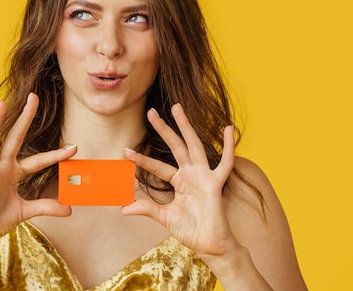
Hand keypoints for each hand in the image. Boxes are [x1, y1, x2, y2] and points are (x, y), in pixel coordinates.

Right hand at [0, 93, 75, 249]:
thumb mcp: (26, 212)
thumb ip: (46, 207)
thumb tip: (69, 209)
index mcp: (14, 173)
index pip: (38, 161)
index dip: (56, 155)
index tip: (75, 148)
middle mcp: (2, 167)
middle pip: (15, 138)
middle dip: (25, 118)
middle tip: (34, 97)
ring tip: (1, 104)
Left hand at [121, 104, 239, 258]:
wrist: (209, 245)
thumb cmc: (191, 231)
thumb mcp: (164, 217)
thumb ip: (147, 209)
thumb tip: (123, 209)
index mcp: (179, 181)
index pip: (157, 166)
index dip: (142, 160)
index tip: (126, 151)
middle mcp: (191, 174)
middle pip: (175, 146)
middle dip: (163, 128)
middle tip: (150, 112)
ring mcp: (203, 176)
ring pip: (193, 145)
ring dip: (185, 126)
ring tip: (177, 108)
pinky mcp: (215, 183)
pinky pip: (225, 163)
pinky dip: (229, 146)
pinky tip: (228, 129)